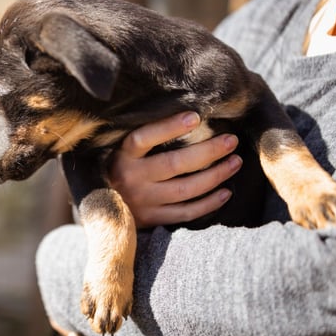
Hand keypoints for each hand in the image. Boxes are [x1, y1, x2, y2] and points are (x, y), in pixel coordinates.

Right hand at [109, 112, 242, 228]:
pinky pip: (186, 213)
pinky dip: (209, 204)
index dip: (169, 127)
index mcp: (121, 157)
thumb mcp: (118, 152)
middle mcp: (130, 179)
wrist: (100, 209)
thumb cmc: (115, 170)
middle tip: (231, 140)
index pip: (144, 138)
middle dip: (208, 151)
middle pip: (174, 164)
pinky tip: (226, 192)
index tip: (196, 117)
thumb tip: (185, 117)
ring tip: (235, 162)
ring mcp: (142, 202)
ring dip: (215, 176)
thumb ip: (141, 140)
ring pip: (186, 189)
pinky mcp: (152, 219)